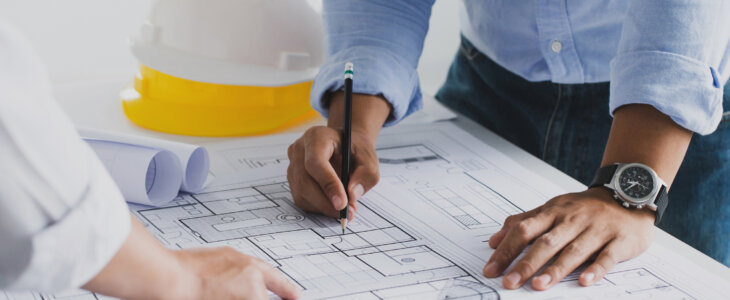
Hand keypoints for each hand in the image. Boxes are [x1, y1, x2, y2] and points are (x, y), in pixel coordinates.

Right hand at [83, 217, 299, 299]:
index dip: (286, 288)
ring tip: (212, 290)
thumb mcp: (220, 257)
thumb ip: (237, 269)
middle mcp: (253, 281)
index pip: (275, 278)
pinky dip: (231, 298)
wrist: (174, 277)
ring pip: (253, 299)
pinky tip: (214, 294)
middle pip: (262, 296)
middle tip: (226, 292)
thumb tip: (240, 279)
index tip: (295, 295)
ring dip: (236, 296)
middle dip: (251, 296)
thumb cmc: (187, 267)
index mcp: (249, 264)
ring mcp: (247, 297)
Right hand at [286, 92, 390, 219]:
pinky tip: (334, 204)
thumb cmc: (355, 150)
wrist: (345, 146)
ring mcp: (293, 165)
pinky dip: (319, 207)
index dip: (328, 185)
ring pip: (302, 194)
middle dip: (326, 202)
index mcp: (317, 137)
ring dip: (324, 207)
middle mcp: (299, 149)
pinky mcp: (293, 180)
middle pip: (305, 182)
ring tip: (345, 208)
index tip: (342, 203)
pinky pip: (302, 199)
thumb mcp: (369, 158)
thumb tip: (352, 195)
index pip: (316, 162)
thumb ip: (366, 175)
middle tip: (348, 212)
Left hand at [483, 188, 654, 290]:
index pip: (524, 230)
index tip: (491, 269)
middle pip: (546, 243)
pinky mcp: (619, 240)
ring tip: (539, 285)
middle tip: (509, 282)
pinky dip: (596, 269)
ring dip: (555, 269)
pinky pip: (607, 256)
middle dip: (526, 263)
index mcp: (553, 212)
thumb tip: (493, 240)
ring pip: (574, 250)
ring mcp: (596, 230)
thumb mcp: (552, 208)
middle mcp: (573, 220)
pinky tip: (584, 281)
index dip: (506, 250)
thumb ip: (523, 222)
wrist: (628, 194)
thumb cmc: (584, 207)